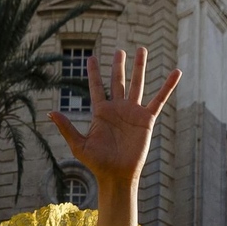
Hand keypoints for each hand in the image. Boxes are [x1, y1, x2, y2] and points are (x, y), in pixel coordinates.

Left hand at [49, 48, 180, 190]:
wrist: (117, 175)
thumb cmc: (97, 163)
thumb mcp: (79, 145)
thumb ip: (67, 127)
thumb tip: (50, 113)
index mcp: (101, 112)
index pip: (97, 87)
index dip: (94, 73)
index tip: (91, 58)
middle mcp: (118, 109)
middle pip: (118, 81)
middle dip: (119, 65)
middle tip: (120, 51)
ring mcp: (133, 112)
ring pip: (137, 85)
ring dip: (140, 68)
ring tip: (142, 50)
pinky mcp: (147, 120)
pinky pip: (159, 100)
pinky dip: (168, 86)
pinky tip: (176, 73)